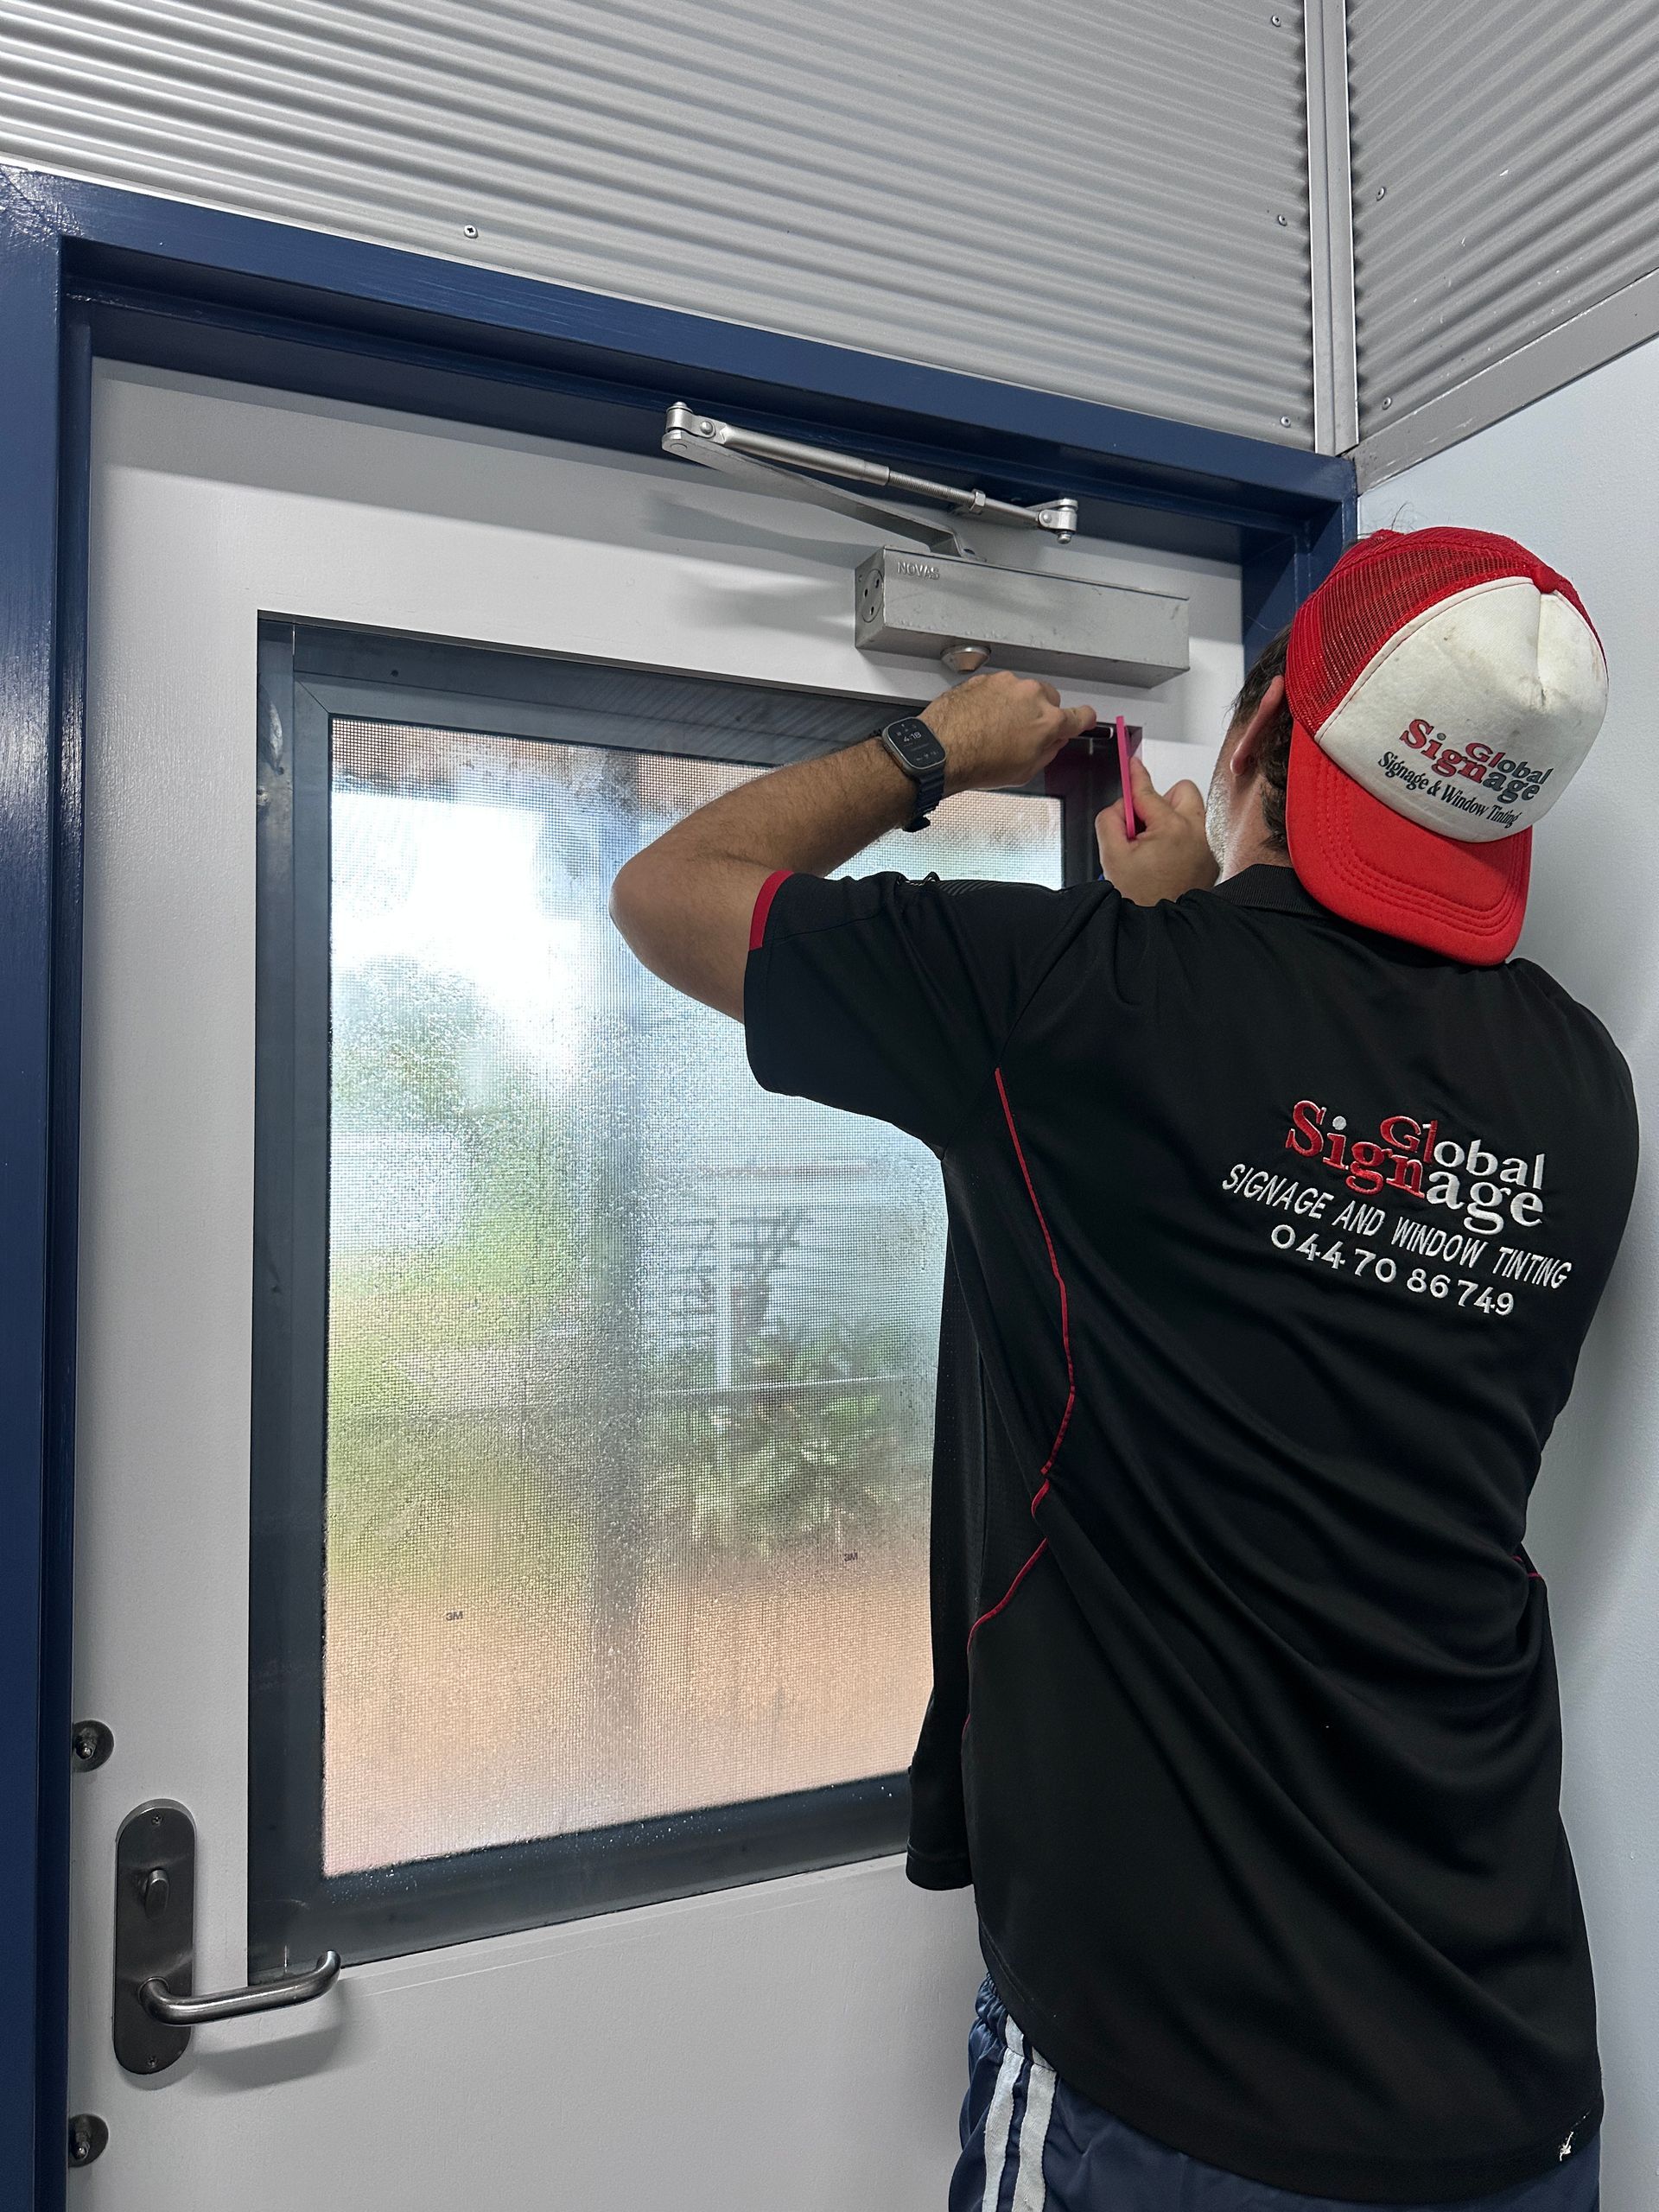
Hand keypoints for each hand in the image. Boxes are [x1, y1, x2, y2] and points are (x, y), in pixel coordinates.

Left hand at [921, 670, 1095, 794]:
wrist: (941, 751)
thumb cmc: (979, 763)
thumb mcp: (1024, 771)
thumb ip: (1048, 752)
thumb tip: (1054, 742)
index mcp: (1048, 720)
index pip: (1080, 715)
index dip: (1083, 720)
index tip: (1083, 719)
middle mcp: (1031, 695)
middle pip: (1049, 700)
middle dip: (1040, 715)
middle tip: (1023, 735)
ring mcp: (1006, 684)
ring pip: (1021, 692)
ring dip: (1015, 707)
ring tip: (995, 730)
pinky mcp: (984, 679)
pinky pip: (997, 690)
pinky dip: (993, 701)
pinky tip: (981, 720)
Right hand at [1096, 758, 1216, 904]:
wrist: (1161, 927)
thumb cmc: (1141, 897)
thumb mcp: (1112, 856)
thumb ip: (1110, 821)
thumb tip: (1120, 806)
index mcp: (1172, 829)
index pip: (1148, 792)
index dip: (1135, 776)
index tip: (1132, 763)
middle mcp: (1197, 833)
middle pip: (1181, 792)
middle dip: (1160, 801)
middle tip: (1143, 826)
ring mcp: (1207, 847)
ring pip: (1191, 812)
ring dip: (1171, 820)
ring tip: (1154, 847)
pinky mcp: (1211, 860)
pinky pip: (1196, 835)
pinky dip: (1180, 841)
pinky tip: (1166, 862)